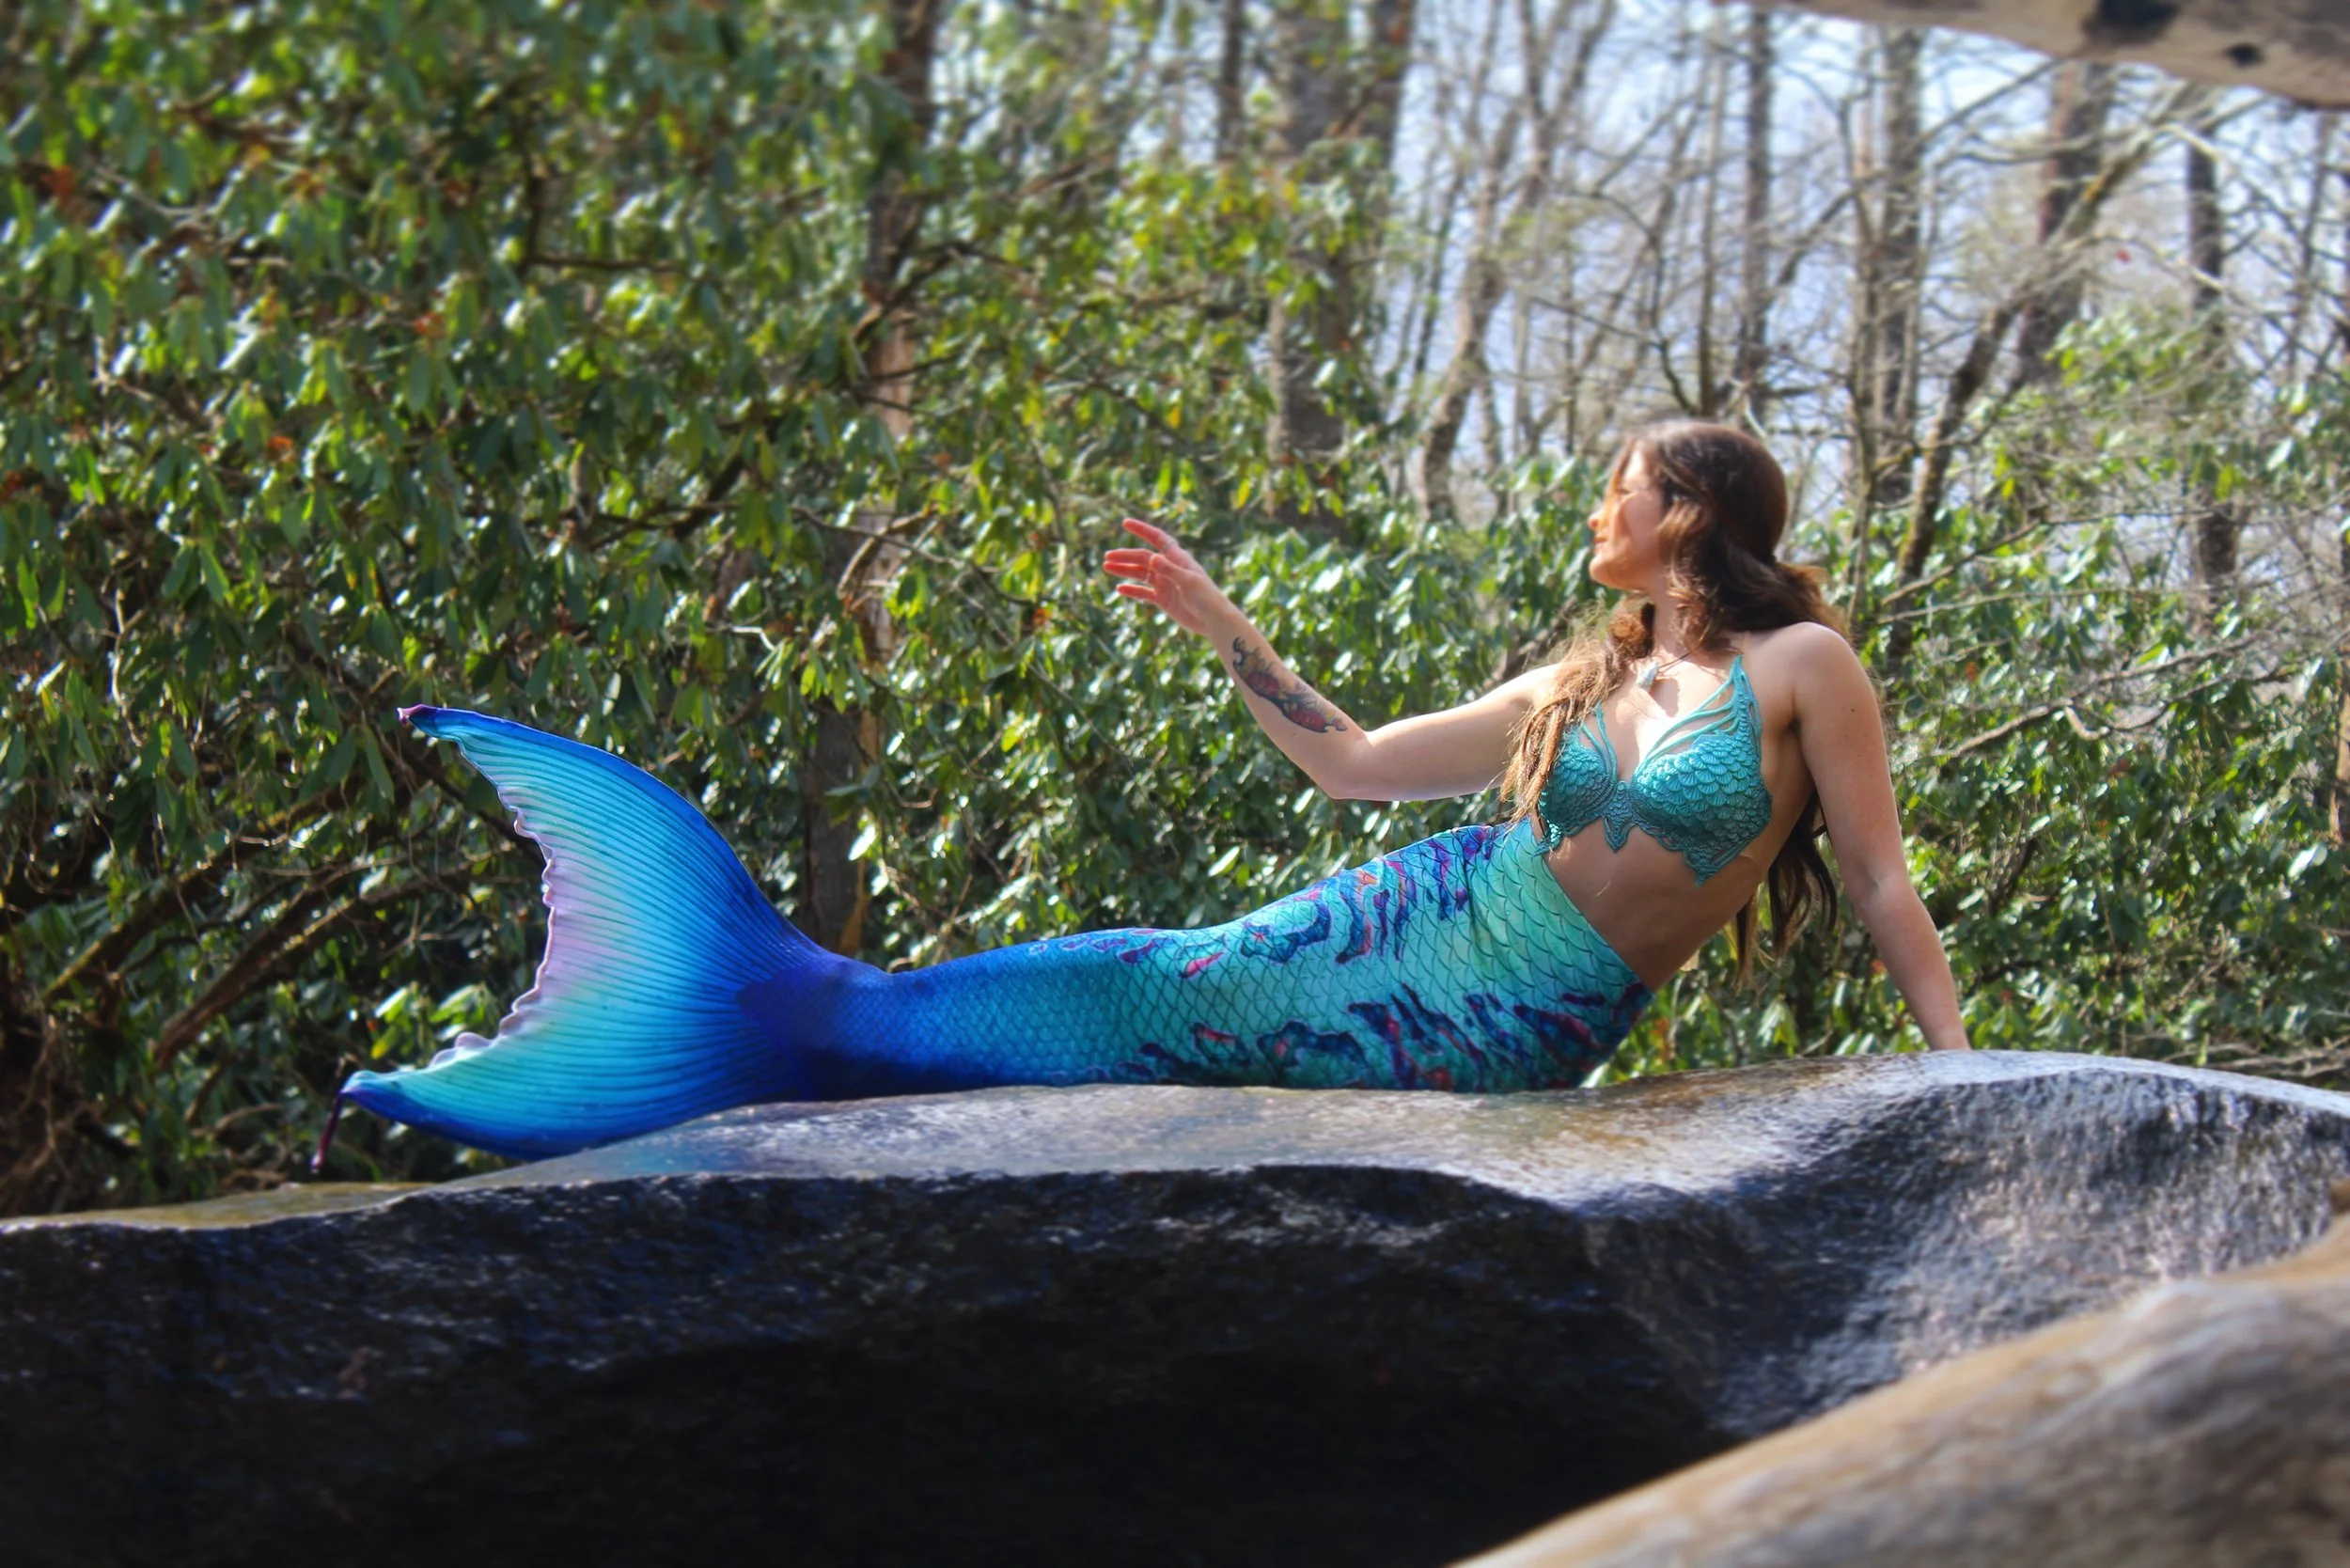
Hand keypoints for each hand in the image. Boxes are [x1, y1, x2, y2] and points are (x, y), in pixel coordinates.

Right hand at [1102, 518, 1234, 638]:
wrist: (1213, 620)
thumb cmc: (1206, 597)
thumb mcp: (1187, 581)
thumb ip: (1169, 570)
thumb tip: (1152, 557)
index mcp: (1178, 558)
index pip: (1157, 539)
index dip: (1142, 530)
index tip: (1125, 523)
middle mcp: (1170, 569)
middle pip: (1143, 558)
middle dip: (1125, 556)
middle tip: (1107, 557)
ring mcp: (1166, 584)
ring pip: (1141, 574)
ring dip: (1124, 570)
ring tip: (1107, 567)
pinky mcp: (1164, 599)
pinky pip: (1144, 593)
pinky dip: (1132, 590)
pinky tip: (1119, 588)